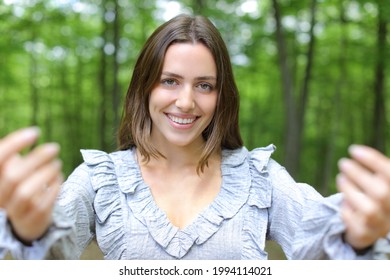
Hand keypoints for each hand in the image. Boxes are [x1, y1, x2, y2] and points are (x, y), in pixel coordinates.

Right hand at [0, 127, 62, 242]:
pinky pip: (42, 204)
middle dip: (36, 158)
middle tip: (55, 147)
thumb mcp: (12, 171)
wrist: (26, 221)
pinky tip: (58, 177)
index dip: (14, 143)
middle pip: (12, 176)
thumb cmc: (19, 187)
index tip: (35, 131)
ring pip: (25, 192)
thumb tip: (28, 133)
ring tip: (58, 163)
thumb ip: (13, 156)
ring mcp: (14, 211)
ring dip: (45, 174)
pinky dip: (53, 187)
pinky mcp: (32, 219)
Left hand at [337, 145, 389, 249]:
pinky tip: (343, 203)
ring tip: (340, 178)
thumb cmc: (371, 198)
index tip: (353, 149)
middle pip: (381, 193)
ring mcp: (380, 225)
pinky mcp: (364, 235)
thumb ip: (374, 171)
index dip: (373, 160)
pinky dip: (347, 211)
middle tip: (343, 162)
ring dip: (351, 191)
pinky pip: (356, 225)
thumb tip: (357, 151)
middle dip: (359, 175)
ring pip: (369, 210)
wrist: (369, 229)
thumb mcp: (375, 183)